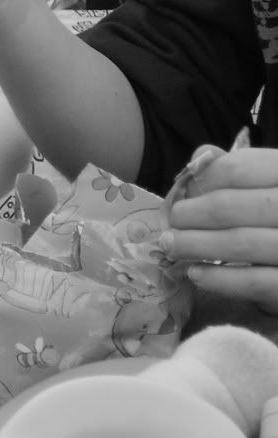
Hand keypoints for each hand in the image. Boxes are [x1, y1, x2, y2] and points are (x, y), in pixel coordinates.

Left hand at [161, 145, 277, 314]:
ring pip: (242, 243)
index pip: (237, 168)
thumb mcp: (272, 184)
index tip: (182, 195)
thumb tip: (201, 156)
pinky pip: (258, 282)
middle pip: (232, 206)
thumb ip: (240, 169)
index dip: (202, 182)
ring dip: (197, 246)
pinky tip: (196, 274)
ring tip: (172, 247)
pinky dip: (221, 280)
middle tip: (170, 224)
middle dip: (191, 216)